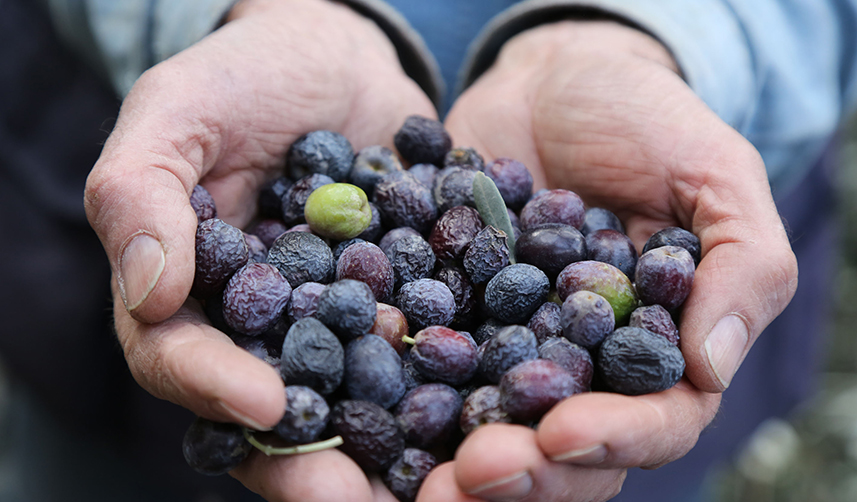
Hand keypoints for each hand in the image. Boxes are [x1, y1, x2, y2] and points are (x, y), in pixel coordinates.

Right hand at [84, 0, 433, 498]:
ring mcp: (341, 324)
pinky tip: (490, 404)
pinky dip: (453, 381)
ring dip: (386, 446)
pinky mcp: (407, 306)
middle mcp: (266, 329)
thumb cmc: (245, 74)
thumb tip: (148, 292)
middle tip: (347, 496)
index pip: (185, 362)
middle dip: (306, 458)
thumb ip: (141, 193)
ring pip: (354, 401)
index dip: (215, 388)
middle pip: (272, 412)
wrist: (339, 54)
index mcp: (195, 299)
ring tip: (430, 478)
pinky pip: (426, 353)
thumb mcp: (179, 111)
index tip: (263, 403)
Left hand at [424, 21, 797, 500]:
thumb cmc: (647, 119)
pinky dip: (400, 397)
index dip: (615, 439)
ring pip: (493, 428)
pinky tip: (369, 410)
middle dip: (527, 472)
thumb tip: (709, 371)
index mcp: (659, 349)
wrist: (552, 80)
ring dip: (459, 460)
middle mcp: (583, 366)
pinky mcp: (449, 321)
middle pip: (565, 451)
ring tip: (423, 475)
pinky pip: (424, 370)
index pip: (655, 421)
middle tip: (476, 472)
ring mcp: (510, 349)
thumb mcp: (714, 176)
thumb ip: (741, 265)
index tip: (561, 434)